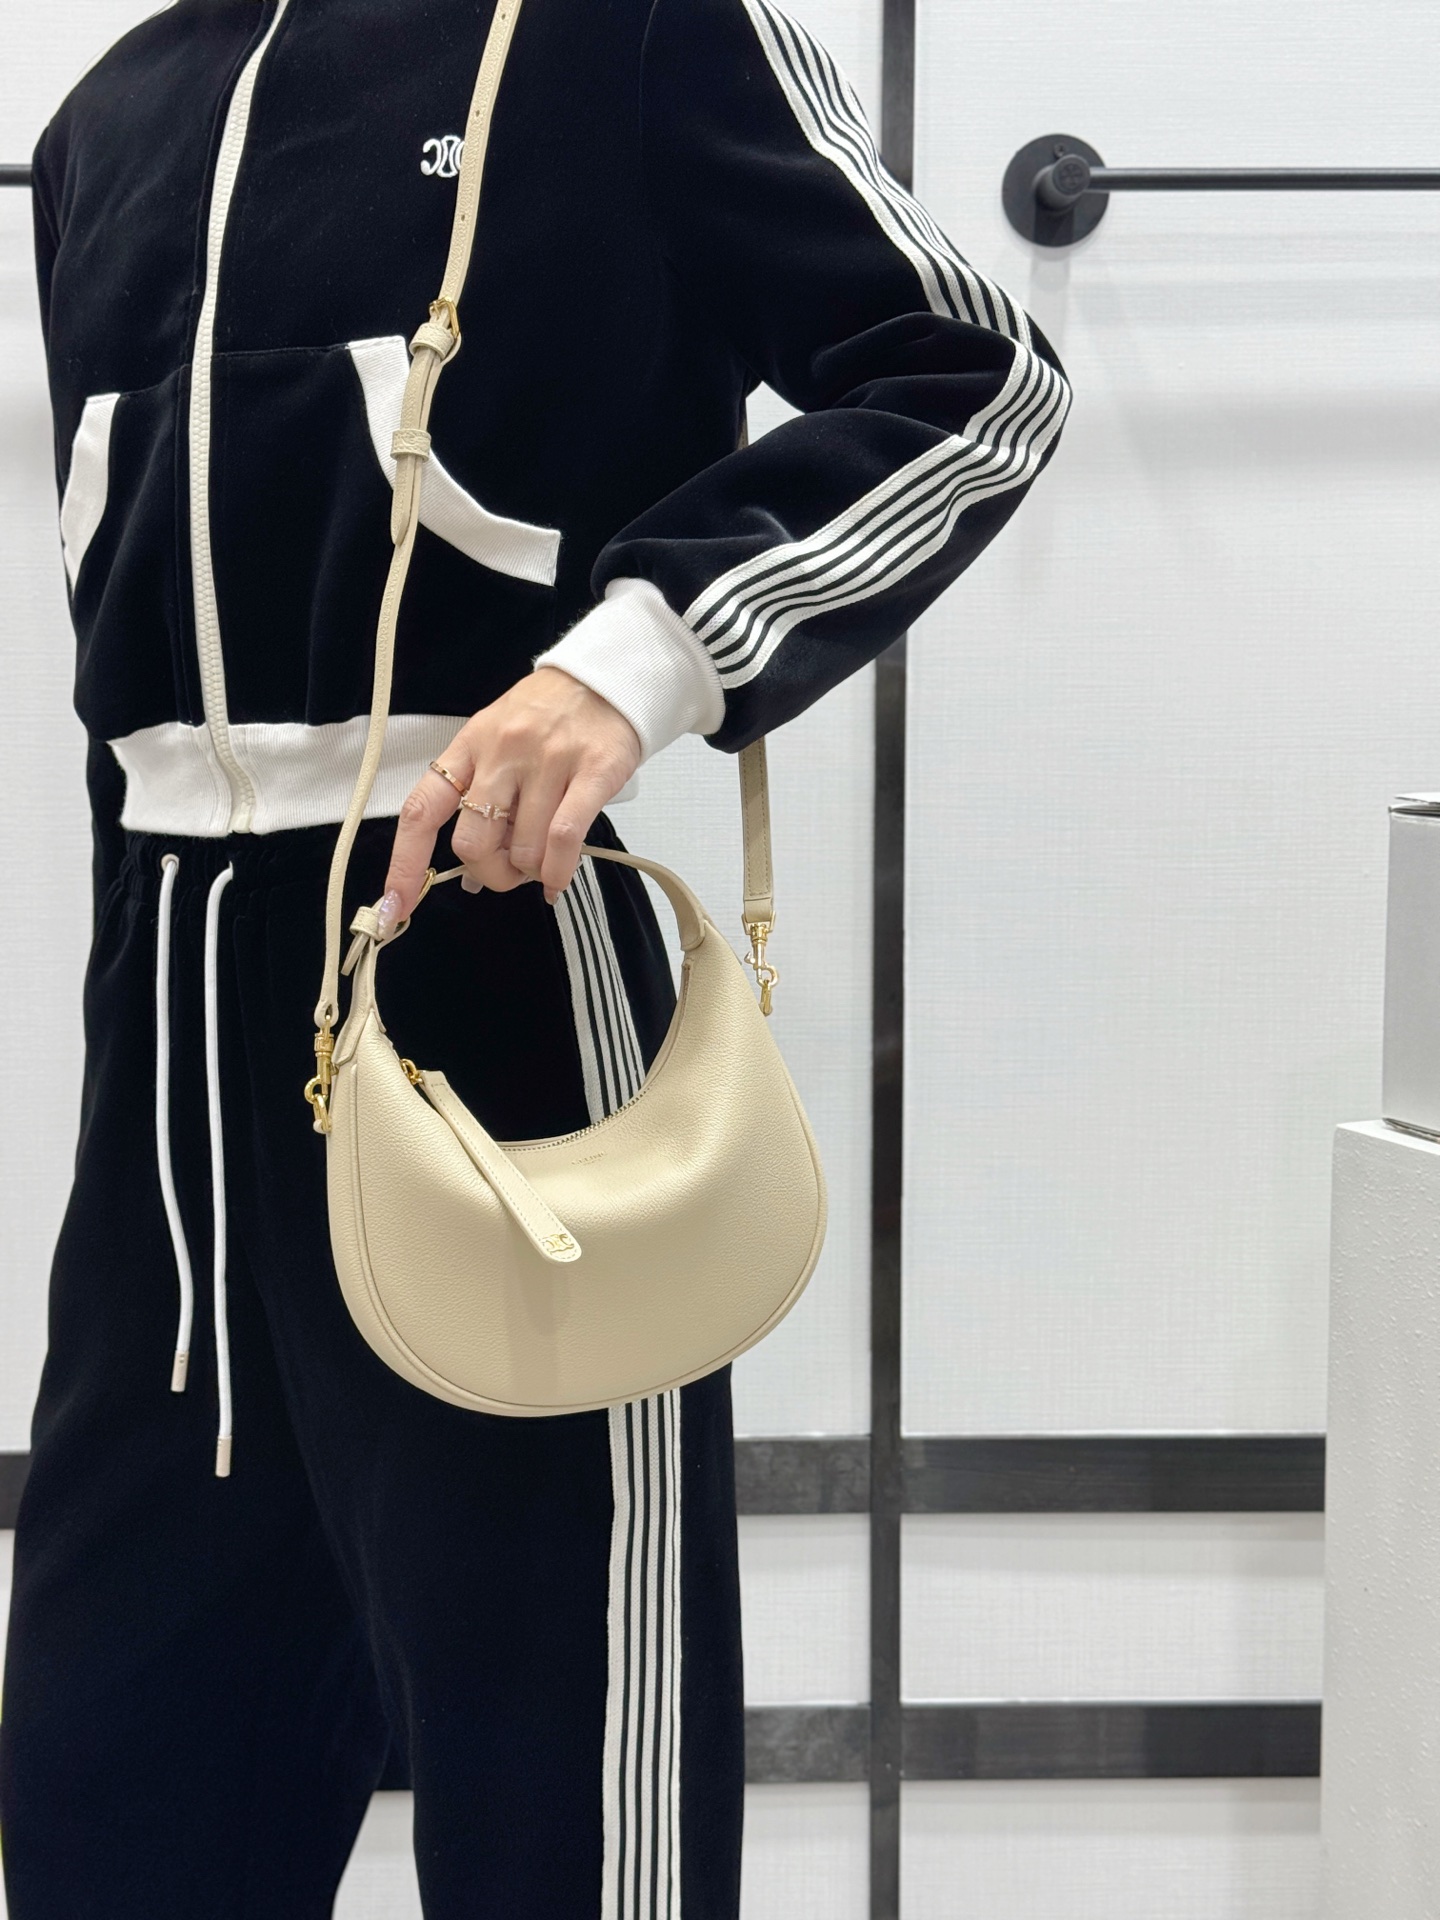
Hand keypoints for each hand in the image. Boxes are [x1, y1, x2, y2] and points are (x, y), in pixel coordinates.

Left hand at [380, 667, 640, 928]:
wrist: (606, 679)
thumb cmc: (547, 716)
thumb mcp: (498, 744)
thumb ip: (479, 802)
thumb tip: (469, 875)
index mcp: (469, 746)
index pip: (422, 810)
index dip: (404, 863)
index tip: (395, 904)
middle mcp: (502, 753)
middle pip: (472, 842)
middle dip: (490, 873)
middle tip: (508, 871)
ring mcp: (548, 761)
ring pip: (524, 849)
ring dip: (530, 871)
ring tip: (541, 861)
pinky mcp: (592, 772)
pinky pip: (565, 839)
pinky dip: (558, 873)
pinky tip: (557, 879)